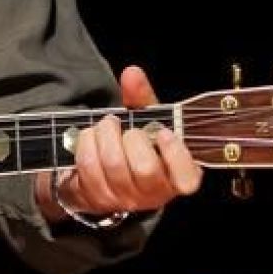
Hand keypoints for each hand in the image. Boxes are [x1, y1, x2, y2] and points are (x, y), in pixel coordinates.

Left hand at [47, 65, 202, 219]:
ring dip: (104, 136)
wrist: (103, 173)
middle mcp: (154, 193)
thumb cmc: (135, 145)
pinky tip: (90, 137)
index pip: (186, 179)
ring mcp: (125, 199)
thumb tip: (132, 74)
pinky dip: (86, 144)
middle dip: (130, 137)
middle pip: (144, 168)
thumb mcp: (145, 121)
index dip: (175, 155)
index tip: (162, 133)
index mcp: (177, 177)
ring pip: (113, 166)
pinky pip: (89, 167)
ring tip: (105, 126)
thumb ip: (142, 98)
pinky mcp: (98, 198)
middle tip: (123, 125)